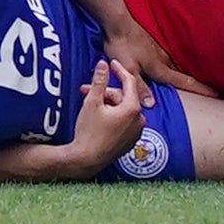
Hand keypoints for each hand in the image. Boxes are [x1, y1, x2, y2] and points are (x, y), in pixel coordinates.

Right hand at [67, 59, 146, 175]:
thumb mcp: (92, 102)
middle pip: (123, 97)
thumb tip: (103, 64)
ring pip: (123, 110)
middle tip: (86, 91)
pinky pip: (124, 122)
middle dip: (105, 92)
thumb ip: (99, 81)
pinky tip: (99, 117)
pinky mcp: (130, 142)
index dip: (119, 70)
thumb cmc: (88, 132)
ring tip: (90, 106)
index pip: (129, 82)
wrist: (84, 160)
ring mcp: (136, 133)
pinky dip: (113, 116)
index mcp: (133, 109)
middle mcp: (139, 120)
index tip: (111, 63)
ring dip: (108, 104)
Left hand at [102, 14, 217, 108]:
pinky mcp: (152, 45)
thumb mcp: (128, 69)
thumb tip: (152, 104)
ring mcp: (159, 51)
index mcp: (159, 68)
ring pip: (176, 66)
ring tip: (193, 81)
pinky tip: (170, 66)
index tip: (218, 94)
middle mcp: (163, 59)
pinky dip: (173, 66)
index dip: (201, 89)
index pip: (184, 82)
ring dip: (185, 74)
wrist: (118, 22)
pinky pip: (167, 59)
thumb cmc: (122, 46)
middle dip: (197, 83)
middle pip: (183, 74)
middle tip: (211, 91)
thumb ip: (140, 87)